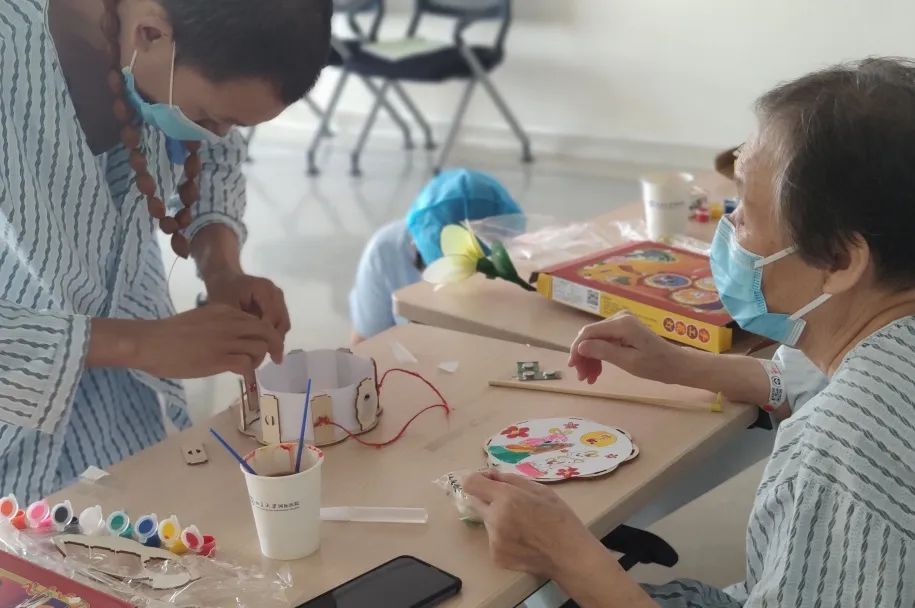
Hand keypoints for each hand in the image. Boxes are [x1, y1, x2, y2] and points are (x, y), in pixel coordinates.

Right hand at [132, 305, 283, 377]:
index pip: (257, 320)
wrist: (149, 341)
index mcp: (225, 311)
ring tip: (249, 367)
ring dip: (259, 359)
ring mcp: (225, 340)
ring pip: (261, 347)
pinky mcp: (219, 359)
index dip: (265, 334)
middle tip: (274, 359)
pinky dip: (249, 371)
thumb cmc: (169, 333)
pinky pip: (247, 364)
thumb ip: (220, 325)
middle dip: (275, 345)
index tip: (264, 345)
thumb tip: (234, 340)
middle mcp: (230, 322)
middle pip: (266, 330)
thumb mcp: (201, 319)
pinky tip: (240, 374)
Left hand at [205, 271, 290, 348]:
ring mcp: (278, 297)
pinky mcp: (277, 303)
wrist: (225, 277)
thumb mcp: (226, 306)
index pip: (272, 316)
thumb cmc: (222, 290)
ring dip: (276, 338)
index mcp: (264, 288)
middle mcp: (275, 292)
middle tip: (273, 359)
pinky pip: (279, 321)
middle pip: (282, 320)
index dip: (269, 336)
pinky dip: (274, 333)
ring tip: (270, 355)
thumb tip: (249, 347)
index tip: (263, 353)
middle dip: (276, 340)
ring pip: (283, 322)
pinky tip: (265, 344)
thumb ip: (239, 324)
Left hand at [463, 470, 598, 578]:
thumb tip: (491, 475)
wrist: (570, 556)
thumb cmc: (560, 519)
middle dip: (488, 498)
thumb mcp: (540, 490)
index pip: (471, 483)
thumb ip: (512, 479)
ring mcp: (494, 540)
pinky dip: (503, 537)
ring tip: (522, 525)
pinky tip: (522, 540)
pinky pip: (493, 539)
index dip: (478, 479)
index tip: (490, 481)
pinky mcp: (496, 557)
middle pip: (474, 501)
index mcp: (507, 498)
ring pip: (486, 521)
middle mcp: (495, 519)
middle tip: (509, 503)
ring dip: (497, 518)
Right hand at [568, 312, 684, 384]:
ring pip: (596, 340)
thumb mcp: (628, 362)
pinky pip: (605, 341)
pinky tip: (597, 372)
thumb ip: (603, 352)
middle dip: (583, 356)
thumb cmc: (656, 365)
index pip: (589, 332)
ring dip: (590, 358)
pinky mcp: (624, 330)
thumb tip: (580, 347)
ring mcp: (621, 323)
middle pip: (591, 336)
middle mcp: (619, 318)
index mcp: (621, 324)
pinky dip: (599, 356)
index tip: (573, 367)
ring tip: (590, 378)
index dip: (577, 349)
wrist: (676, 364)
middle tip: (582, 377)